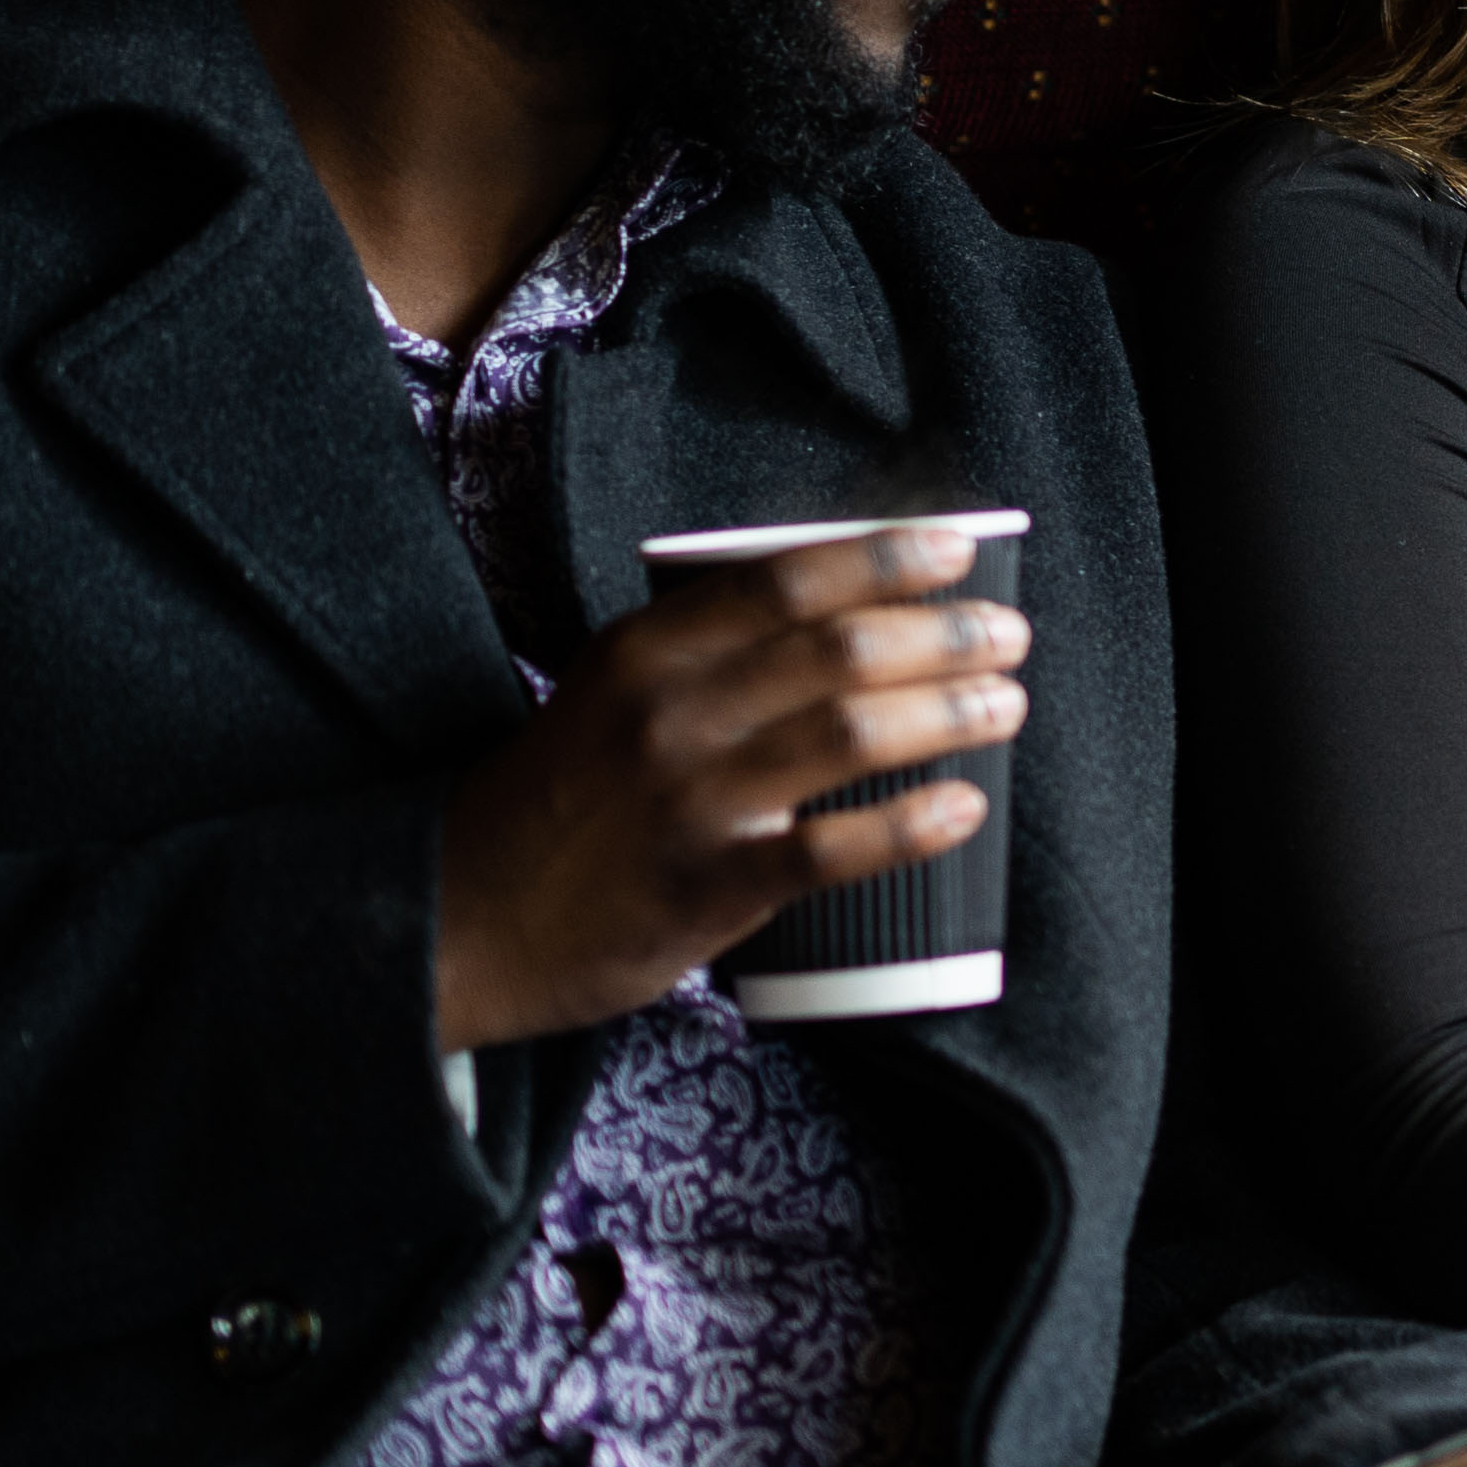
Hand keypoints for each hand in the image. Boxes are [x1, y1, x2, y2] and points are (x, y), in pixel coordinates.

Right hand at [430, 523, 1027, 1052]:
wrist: (459, 916)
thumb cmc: (560, 799)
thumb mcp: (607, 693)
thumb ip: (704, 650)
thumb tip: (837, 607)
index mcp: (647, 651)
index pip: (786, 579)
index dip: (885, 558)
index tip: (957, 550)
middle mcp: (671, 713)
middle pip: (840, 648)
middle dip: (945, 633)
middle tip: (1008, 633)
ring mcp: (690, 800)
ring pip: (850, 733)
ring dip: (950, 712)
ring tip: (1006, 705)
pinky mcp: (706, 886)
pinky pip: (830, 850)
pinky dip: (910, 825)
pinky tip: (964, 808)